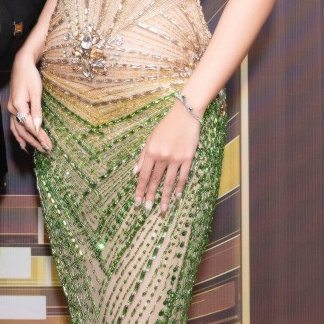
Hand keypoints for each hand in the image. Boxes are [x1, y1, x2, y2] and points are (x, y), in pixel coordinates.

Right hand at [7, 54, 50, 151]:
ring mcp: (11, 108)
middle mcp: (12, 109)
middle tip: (45, 149)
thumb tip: (37, 126)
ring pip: (17, 128)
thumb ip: (37, 111)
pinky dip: (18, 134)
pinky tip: (22, 141)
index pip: (29, 126)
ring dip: (26, 140)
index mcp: (18, 105)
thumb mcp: (36, 92)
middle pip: (23, 129)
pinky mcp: (13, 107)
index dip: (38, 136)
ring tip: (35, 149)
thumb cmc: (30, 76)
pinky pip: (14, 124)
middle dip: (34, 141)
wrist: (21, 64)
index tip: (47, 144)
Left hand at [133, 98, 200, 213]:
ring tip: (162, 209)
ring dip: (165, 197)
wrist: (185, 115)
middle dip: (150, 196)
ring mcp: (176, 158)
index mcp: (151, 151)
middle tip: (147, 209)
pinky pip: (183, 176)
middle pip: (155, 181)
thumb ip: (143, 156)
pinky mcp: (188, 158)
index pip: (144, 175)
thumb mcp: (150, 138)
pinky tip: (176, 196)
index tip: (137, 201)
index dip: (140, 189)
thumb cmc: (165, 126)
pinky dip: (179, 187)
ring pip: (169, 182)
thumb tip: (135, 172)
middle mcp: (162, 156)